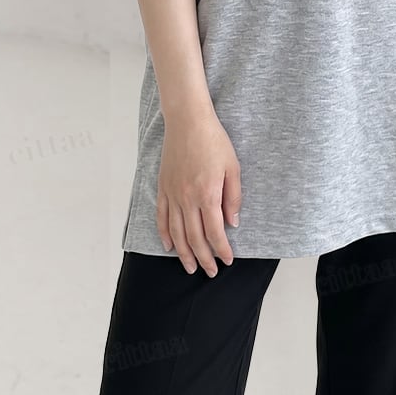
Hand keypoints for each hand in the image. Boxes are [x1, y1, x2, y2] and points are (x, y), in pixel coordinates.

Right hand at [156, 105, 241, 276]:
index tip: (228, 260)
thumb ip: (233, 197)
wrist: (188, 122)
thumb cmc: (214, 142)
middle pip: (195, 238)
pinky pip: (162, 218)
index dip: (221, 249)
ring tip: (190, 268)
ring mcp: (172, 195)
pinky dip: (165, 235)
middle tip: (211, 272)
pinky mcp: (163, 188)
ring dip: (184, 254)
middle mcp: (187, 199)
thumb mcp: (233, 167)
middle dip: (204, 258)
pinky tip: (170, 247)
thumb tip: (233, 223)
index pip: (215, 232)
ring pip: (177, 233)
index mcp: (207, 194)